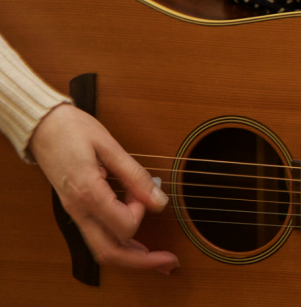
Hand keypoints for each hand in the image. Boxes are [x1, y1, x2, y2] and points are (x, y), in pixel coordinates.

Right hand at [28, 104, 178, 273]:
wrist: (42, 126)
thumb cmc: (73, 129)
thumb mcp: (110, 146)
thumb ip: (135, 176)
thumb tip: (159, 201)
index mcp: (87, 192)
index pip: (122, 225)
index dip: (141, 213)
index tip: (145, 194)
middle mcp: (78, 209)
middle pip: (109, 252)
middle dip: (142, 262)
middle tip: (170, 261)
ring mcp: (75, 213)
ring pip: (102, 250)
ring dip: (132, 257)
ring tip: (158, 257)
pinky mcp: (77, 211)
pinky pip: (97, 237)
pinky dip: (120, 245)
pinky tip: (137, 245)